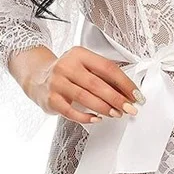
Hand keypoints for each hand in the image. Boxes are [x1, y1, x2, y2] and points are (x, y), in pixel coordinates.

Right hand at [12, 45, 141, 123]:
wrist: (37, 77)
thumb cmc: (69, 72)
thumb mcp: (85, 66)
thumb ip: (104, 76)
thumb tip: (129, 93)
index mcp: (79, 54)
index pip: (107, 68)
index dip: (124, 83)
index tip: (136, 94)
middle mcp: (66, 66)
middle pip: (97, 84)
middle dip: (117, 98)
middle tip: (130, 108)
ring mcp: (56, 83)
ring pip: (84, 97)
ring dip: (104, 108)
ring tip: (117, 114)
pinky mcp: (50, 99)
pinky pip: (70, 111)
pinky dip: (85, 117)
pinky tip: (97, 119)